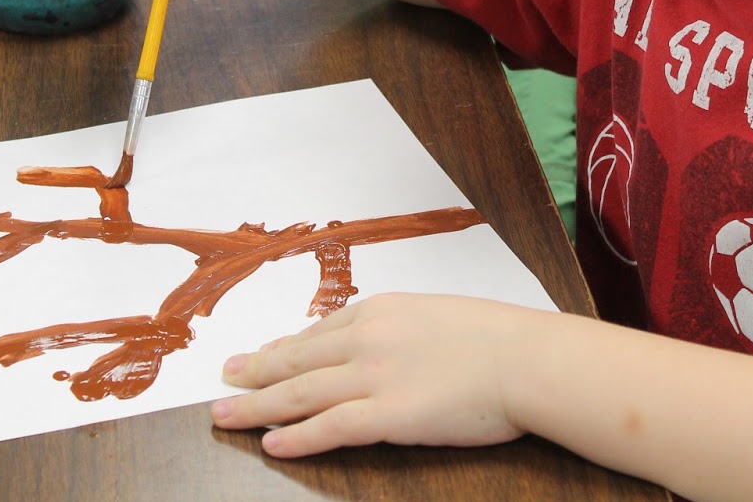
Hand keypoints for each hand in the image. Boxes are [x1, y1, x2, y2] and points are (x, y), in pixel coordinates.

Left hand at [210, 293, 545, 457]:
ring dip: (257, 405)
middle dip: (255, 371)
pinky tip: (272, 443)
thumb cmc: (499, 337)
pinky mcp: (388, 415)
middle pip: (296, 359)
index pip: (319, 332)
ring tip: (225, 415)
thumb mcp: (439, 315)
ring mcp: (374, 376)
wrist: (528, 358)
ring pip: (300, 393)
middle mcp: (367, 338)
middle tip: (225, 379)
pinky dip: (296, 436)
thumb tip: (384, 344)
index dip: (284, 348)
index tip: (261, 355)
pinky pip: (330, 428)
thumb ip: (403, 329)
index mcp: (382, 309)